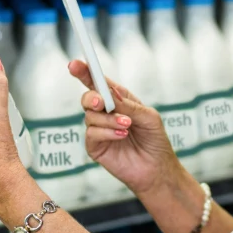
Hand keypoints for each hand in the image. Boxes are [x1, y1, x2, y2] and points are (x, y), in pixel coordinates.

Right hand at [67, 60, 180, 196]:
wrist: (157, 169)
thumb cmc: (155, 140)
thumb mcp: (149, 118)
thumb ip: (129, 105)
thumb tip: (112, 94)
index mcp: (118, 100)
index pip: (99, 83)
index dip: (85, 72)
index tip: (75, 64)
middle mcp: (105, 113)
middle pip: (88, 97)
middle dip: (92, 97)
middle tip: (102, 102)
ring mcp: (99, 130)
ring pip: (90, 116)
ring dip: (108, 119)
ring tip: (127, 125)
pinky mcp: (95, 147)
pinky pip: (91, 134)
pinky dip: (107, 132)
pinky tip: (122, 136)